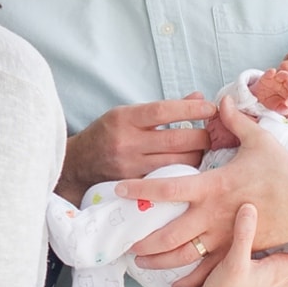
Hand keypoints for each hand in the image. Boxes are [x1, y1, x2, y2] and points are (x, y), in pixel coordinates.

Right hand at [57, 94, 216, 206]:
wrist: (76, 167)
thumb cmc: (106, 136)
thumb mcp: (127, 114)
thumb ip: (163, 109)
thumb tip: (198, 99)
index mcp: (124, 119)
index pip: (163, 111)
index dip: (191, 109)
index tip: (211, 108)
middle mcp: (127, 143)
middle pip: (177, 139)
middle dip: (202, 136)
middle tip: (211, 134)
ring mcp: (131, 168)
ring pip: (179, 163)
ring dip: (197, 156)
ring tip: (201, 151)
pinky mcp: (136, 188)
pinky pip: (170, 180)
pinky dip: (185, 174)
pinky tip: (191, 169)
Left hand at [136, 96, 287, 286]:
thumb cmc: (285, 172)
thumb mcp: (261, 141)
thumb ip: (236, 121)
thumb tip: (221, 100)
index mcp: (214, 186)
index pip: (169, 187)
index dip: (142, 189)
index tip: (120, 189)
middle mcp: (214, 215)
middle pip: (169, 233)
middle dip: (144, 239)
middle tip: (124, 241)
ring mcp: (226, 238)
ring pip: (184, 257)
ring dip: (159, 261)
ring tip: (140, 261)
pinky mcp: (238, 252)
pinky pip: (209, 271)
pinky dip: (190, 281)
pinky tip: (174, 286)